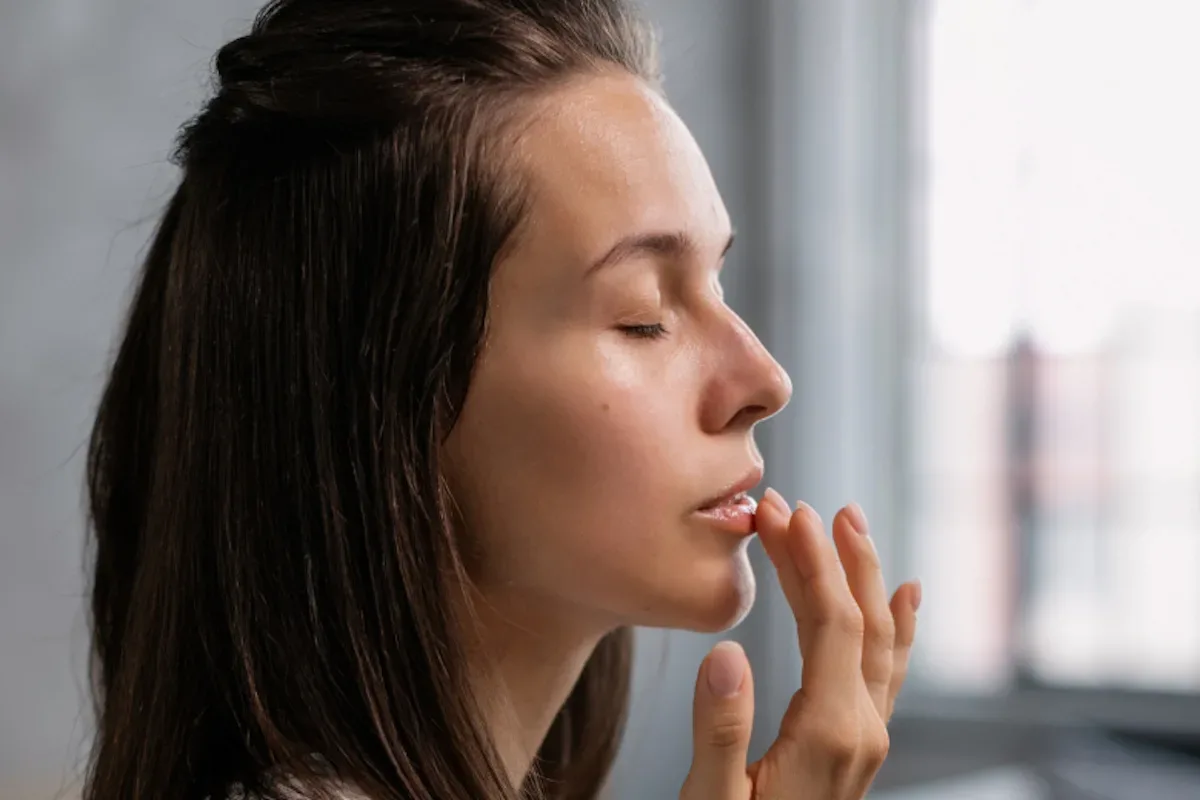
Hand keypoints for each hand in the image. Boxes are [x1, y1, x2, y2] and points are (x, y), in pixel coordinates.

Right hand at [680, 489, 920, 799]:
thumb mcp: (712, 799)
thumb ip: (719, 730)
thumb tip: (728, 653)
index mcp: (829, 735)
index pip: (830, 624)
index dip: (810, 562)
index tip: (784, 512)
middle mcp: (861, 731)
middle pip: (860, 620)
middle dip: (831, 555)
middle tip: (796, 506)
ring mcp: (866, 738)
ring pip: (877, 639)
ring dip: (862, 576)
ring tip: (848, 524)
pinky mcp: (857, 744)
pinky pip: (888, 670)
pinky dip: (898, 625)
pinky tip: (904, 595)